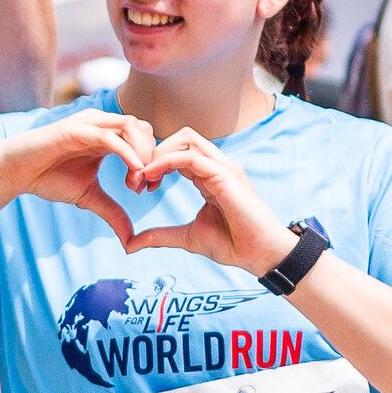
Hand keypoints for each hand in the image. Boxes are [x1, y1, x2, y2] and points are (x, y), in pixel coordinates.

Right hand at [0, 108, 163, 245]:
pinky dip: (126, 151)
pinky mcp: (76, 129)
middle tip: (147, 185)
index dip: (154, 161)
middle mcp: (101, 124)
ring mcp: (89, 123)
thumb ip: (113, 212)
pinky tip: (134, 170)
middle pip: (143, 129)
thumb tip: (131, 240)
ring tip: (139, 180)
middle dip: (152, 156)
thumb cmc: (49, 178)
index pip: (143, 138)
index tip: (151, 188)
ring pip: (130, 127)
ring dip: (142, 152)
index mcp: (107, 135)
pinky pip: (109, 136)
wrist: (16, 172)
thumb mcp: (89, 197)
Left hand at [119, 129, 288, 270]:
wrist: (260, 255)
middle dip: (154, 152)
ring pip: (185, 138)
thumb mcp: (187, 237)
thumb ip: (160, 236)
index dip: (154, 163)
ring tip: (143, 176)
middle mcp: (216, 166)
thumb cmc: (233, 245)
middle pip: (180, 137)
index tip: (139, 185)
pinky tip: (151, 176)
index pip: (178, 152)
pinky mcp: (225, 174)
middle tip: (137, 178)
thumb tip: (130, 244)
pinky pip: (190, 156)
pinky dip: (166, 161)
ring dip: (158, 152)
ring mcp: (222, 167)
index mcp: (209, 176)